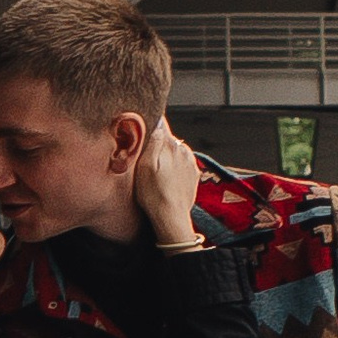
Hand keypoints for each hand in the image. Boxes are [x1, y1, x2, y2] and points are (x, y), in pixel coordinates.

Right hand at [133, 117, 204, 249]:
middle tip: (144, 153)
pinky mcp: (193, 175)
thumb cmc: (154, 194)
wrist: (172, 218)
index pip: (161, 123)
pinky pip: (182, 163)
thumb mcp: (144, 167)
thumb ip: (152, 143)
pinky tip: (165, 177)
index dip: (151, 120)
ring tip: (155, 169)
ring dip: (166, 154)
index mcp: (170, 145)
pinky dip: (174, 166)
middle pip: (168, 137)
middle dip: (157, 141)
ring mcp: (190, 163)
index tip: (143, 121)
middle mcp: (183, 150)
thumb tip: (156, 124)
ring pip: (175, 150)